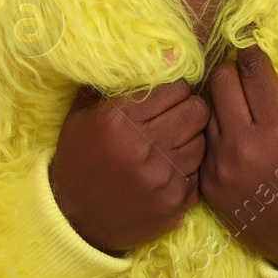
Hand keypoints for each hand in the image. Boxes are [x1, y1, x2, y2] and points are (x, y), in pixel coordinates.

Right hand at [49, 78, 210, 255]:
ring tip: (175, 141)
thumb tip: (154, 56)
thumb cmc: (78, 161)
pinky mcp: (174, 202)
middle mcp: (144, 147)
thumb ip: (109, 84)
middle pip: (197, 111)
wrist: (74, 221)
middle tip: (179, 115)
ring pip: (203, 141)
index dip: (175, 89)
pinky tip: (172, 167)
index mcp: (120, 120)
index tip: (169, 96)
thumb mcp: (80, 117)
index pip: (175, 89)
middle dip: (190, 108)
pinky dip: (189, 168)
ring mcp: (162, 177)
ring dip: (193, 138)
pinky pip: (199, 172)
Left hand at [199, 44, 277, 269]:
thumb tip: (254, 70)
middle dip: (232, 73)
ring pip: (206, 108)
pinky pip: (203, 141)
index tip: (254, 56)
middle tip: (242, 81)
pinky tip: (229, 140)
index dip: (253, 56)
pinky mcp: (207, 183)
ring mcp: (221, 166)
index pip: (253, 70)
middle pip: (221, 80)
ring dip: (220, 104)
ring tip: (236, 112)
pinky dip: (214, 134)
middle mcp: (245, 145)